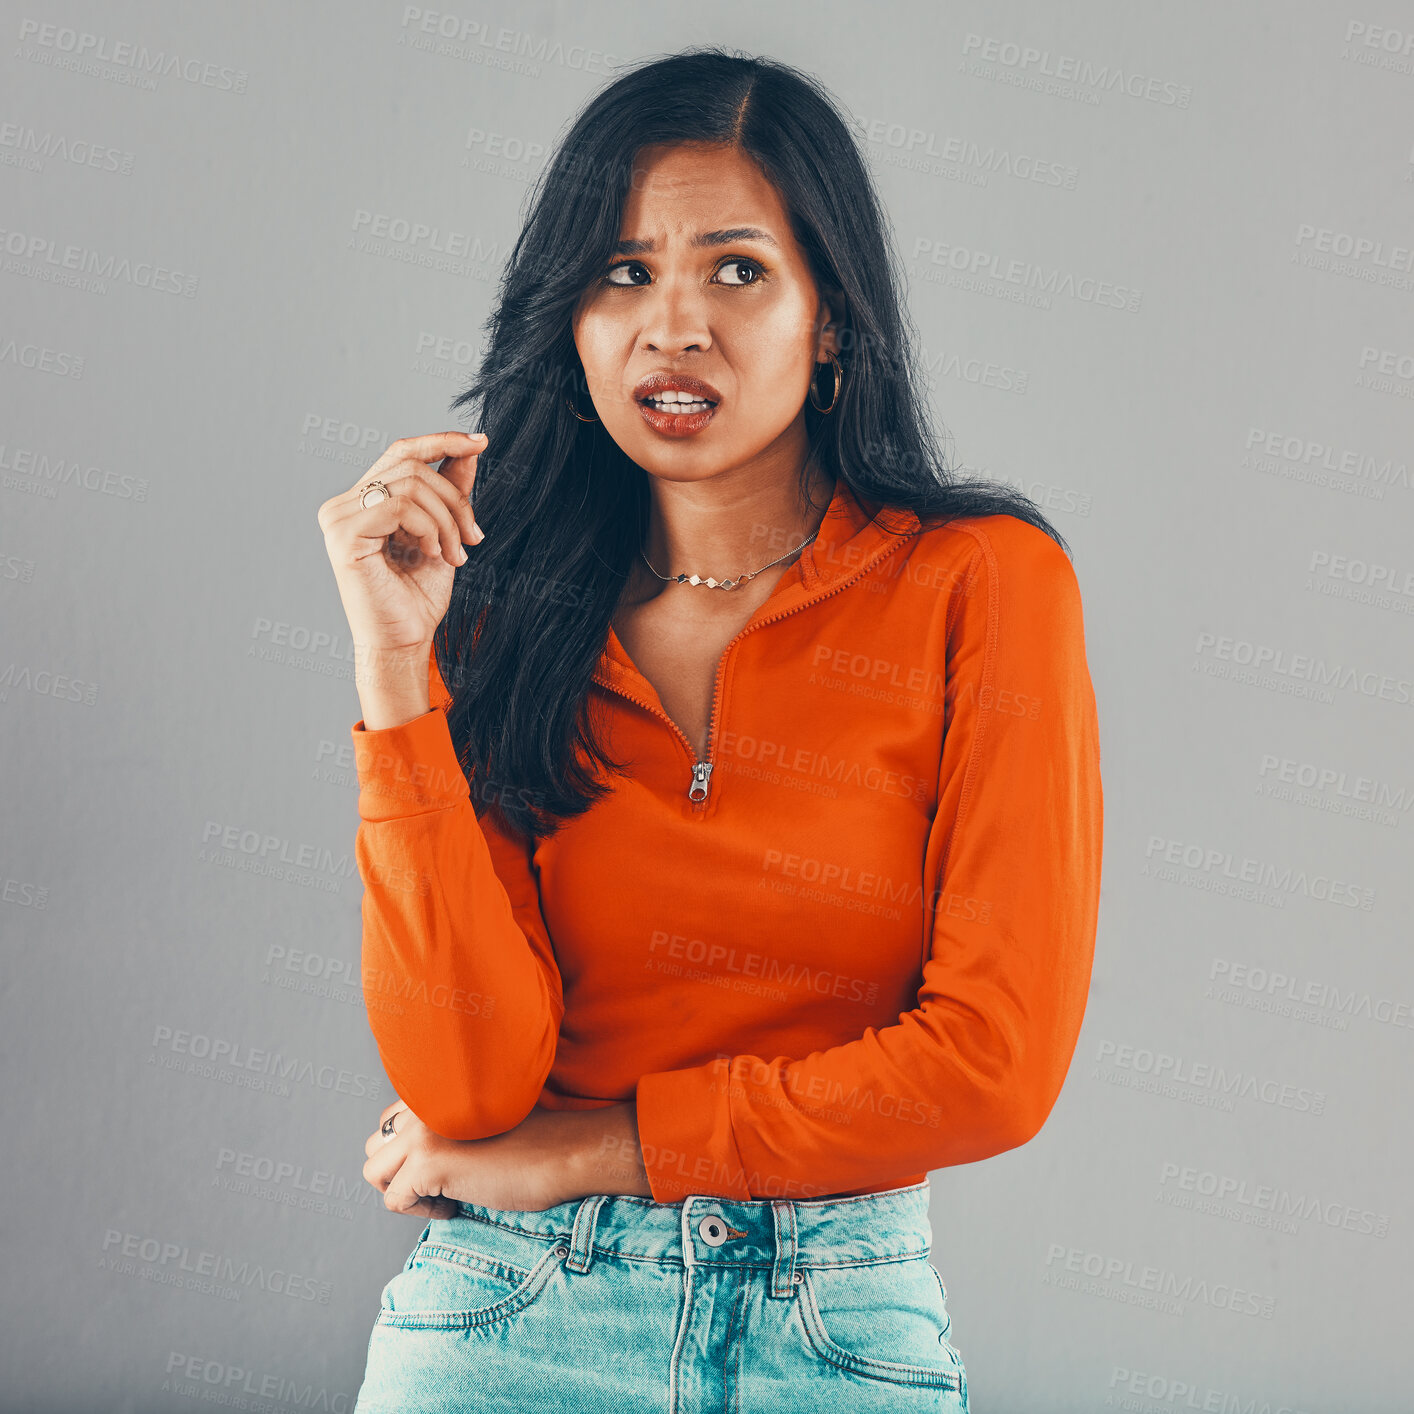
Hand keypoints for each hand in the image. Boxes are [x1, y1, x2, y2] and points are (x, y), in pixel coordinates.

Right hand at [317, 431, 486, 657]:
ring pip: (410, 485)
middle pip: (412, 467)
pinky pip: (399, 506)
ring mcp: (338, 518)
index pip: (401, 452)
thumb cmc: (418, 597)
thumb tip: (470, 448)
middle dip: (455, 499)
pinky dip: (428, 528)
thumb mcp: (444, 534)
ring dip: (446, 520)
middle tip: (473, 538)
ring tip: (455, 554)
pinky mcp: (343, 536)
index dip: (440, 441)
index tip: (480, 441)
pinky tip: (432, 555)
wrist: (406, 643)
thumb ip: (450, 491)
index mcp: (363, 502)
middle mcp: (343, 505)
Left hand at [362, 1099, 608, 1218]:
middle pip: (376, 1146)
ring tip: (443, 1194)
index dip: (411, 1153)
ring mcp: (423, 1131)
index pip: (390, 1121)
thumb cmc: (534, 1140)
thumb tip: (410, 1155)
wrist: (563, 1153)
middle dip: (401, 1172)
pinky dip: (423, 1212)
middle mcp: (424, 1102)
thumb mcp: (479, 1119)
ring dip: (404, 1191)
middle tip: (440, 1184)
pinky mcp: (429, 1163)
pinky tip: (455, 1205)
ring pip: (375, 1172)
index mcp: (437, 1087)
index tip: (446, 1165)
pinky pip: (395, 1201)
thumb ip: (445, 1120)